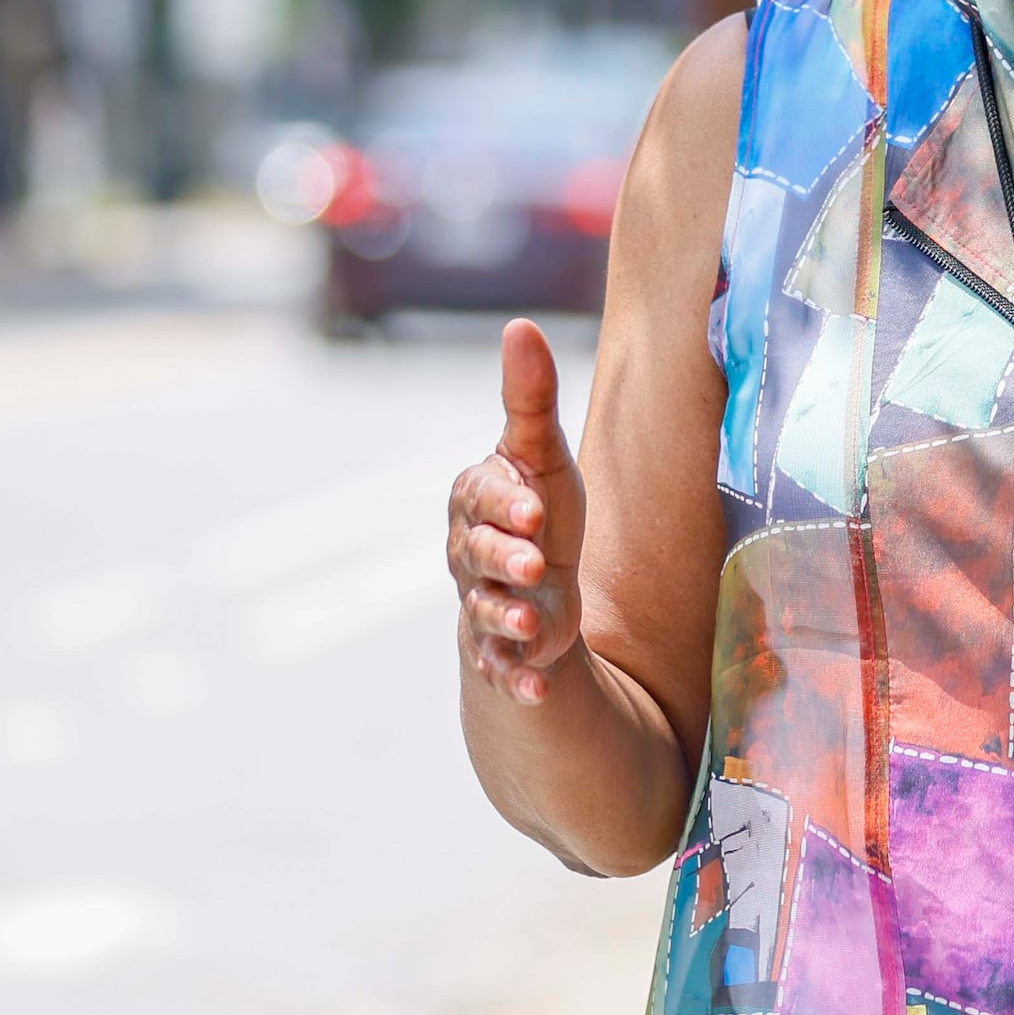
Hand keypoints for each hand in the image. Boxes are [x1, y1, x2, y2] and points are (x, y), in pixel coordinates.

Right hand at [448, 319, 585, 706]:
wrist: (534, 585)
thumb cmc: (541, 504)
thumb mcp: (543, 454)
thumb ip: (528, 397)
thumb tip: (518, 325)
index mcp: (476, 501)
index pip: (482, 497)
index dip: (506, 503)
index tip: (536, 507)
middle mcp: (470, 555)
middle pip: (478, 557)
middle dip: (504, 560)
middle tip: (535, 563)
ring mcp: (484, 605)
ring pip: (487, 612)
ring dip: (509, 621)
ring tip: (537, 629)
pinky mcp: (503, 650)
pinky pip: (502, 668)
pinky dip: (519, 681)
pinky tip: (539, 689)